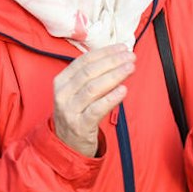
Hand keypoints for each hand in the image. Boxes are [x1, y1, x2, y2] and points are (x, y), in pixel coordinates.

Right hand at [52, 44, 135, 158]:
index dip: (104, 52)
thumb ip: (90, 76)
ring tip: (130, 68)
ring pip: (93, 88)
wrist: (67, 144)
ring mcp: (70, 110)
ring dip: (114, 76)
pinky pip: (97, 109)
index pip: (83, 61)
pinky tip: (124, 90)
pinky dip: (111, 98)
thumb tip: (116, 56)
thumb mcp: (76, 92)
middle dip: (112, 61)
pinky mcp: (80, 126)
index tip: (122, 47)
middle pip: (89, 72)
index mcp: (61, 81)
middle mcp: (63, 94)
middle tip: (130, 56)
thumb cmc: (77, 112)